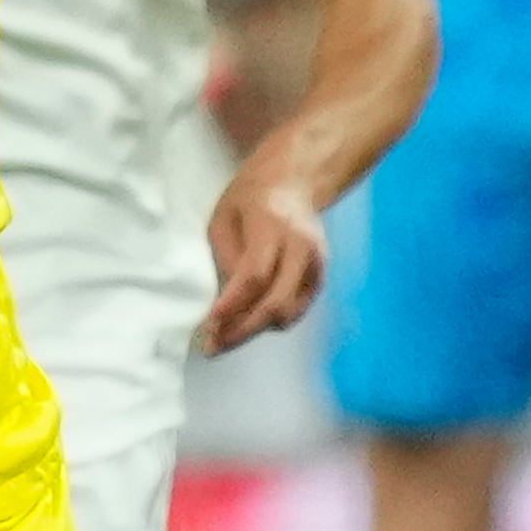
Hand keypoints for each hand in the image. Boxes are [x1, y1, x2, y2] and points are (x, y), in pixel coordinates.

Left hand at [198, 157, 330, 352]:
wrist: (293, 185)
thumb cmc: (248, 201)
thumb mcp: (223, 219)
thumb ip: (226, 257)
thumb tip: (227, 302)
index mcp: (273, 226)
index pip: (255, 276)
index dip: (232, 305)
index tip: (209, 325)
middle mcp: (302, 247)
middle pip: (277, 302)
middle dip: (243, 330)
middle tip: (213, 346)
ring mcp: (317, 264)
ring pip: (289, 312)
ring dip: (255, 329)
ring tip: (225, 335)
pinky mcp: (321, 276)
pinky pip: (297, 309)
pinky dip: (272, 321)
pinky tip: (248, 321)